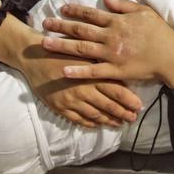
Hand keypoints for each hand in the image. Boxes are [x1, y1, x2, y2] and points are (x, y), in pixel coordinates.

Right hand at [20, 44, 141, 127]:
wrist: (34, 55)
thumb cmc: (62, 49)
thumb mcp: (84, 51)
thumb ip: (101, 62)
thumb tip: (121, 68)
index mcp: (92, 74)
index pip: (117, 91)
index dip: (130, 100)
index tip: (139, 107)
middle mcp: (83, 89)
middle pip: (108, 105)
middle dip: (123, 114)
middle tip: (133, 119)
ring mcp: (71, 100)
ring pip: (95, 115)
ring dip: (108, 120)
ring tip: (118, 123)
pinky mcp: (59, 106)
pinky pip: (78, 119)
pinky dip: (89, 122)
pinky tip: (97, 124)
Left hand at [41, 0, 173, 88]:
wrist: (172, 57)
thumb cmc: (160, 33)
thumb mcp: (144, 12)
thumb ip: (123, 5)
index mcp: (118, 21)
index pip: (91, 14)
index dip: (75, 11)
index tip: (61, 9)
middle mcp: (111, 36)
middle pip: (81, 30)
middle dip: (61, 26)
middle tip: (45, 24)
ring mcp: (112, 54)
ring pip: (82, 49)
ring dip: (62, 45)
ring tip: (45, 43)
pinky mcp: (115, 70)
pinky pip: (93, 71)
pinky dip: (78, 71)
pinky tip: (63, 69)